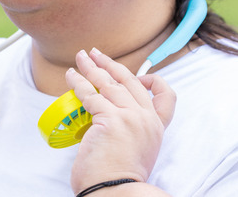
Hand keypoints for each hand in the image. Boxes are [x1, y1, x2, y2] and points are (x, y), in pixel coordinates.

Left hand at [67, 48, 175, 192]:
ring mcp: (130, 117)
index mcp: (156, 128)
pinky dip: (78, 83)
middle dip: (110, 64)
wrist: (116, 192)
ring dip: (91, 68)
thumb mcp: (138, 151)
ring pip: (108, 84)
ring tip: (80, 58)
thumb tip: (110, 118)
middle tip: (95, 54)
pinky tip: (71, 76)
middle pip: (130, 81)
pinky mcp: (110, 119)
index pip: (167, 96)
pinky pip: (90, 95)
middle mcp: (146, 119)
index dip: (153, 81)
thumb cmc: (119, 179)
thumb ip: (132, 131)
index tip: (139, 75)